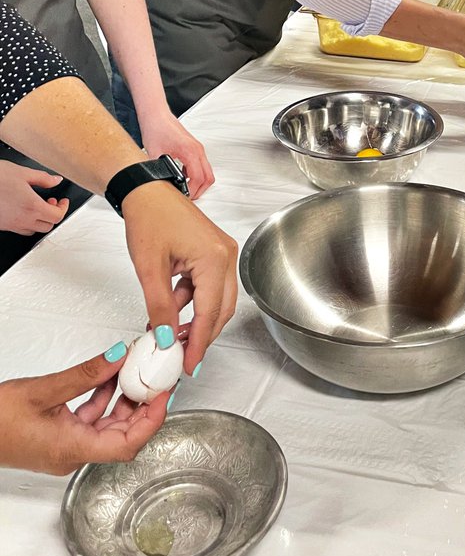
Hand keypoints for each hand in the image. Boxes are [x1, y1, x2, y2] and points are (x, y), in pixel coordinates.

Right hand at [0, 161, 68, 234]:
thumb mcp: (22, 172)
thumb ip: (43, 178)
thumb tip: (56, 180)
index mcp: (32, 206)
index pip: (57, 216)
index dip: (64, 208)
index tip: (63, 201)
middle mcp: (22, 219)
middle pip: (48, 226)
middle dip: (53, 214)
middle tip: (51, 201)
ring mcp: (11, 225)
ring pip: (33, 230)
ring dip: (40, 220)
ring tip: (37, 205)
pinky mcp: (2, 226)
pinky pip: (19, 229)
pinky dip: (26, 222)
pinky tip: (22, 209)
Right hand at [0, 345, 168, 474]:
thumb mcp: (42, 391)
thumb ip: (84, 375)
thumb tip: (118, 357)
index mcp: (72, 450)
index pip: (128, 444)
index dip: (152, 420)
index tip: (163, 394)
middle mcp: (73, 454)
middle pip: (123, 436)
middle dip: (143, 406)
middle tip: (155, 378)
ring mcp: (66, 447)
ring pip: (108, 426)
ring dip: (123, 400)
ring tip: (134, 372)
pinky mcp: (58, 438)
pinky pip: (90, 421)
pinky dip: (102, 400)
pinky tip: (106, 378)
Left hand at [122, 183, 238, 375]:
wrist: (146, 191)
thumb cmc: (149, 218)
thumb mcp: (149, 269)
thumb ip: (160, 307)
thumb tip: (165, 338)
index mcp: (214, 259)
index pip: (210, 313)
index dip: (198, 343)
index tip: (188, 364)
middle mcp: (226, 256)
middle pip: (221, 310)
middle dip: (202, 335)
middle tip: (183, 358)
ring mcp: (223, 253)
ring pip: (216, 300)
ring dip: (195, 319)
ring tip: (169, 335)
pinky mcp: (214, 252)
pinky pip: (208, 286)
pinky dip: (192, 302)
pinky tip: (170, 312)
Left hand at [138, 109, 213, 198]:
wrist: (157, 115)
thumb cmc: (156, 129)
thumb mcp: (154, 154)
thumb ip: (159, 172)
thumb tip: (159, 185)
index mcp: (190, 151)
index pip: (198, 178)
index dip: (192, 191)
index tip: (184, 196)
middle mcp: (197, 150)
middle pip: (208, 177)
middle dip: (200, 190)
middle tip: (188, 196)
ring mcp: (198, 149)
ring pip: (208, 172)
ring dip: (199, 183)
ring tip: (186, 189)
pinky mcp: (195, 148)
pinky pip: (202, 166)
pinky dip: (196, 175)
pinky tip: (184, 177)